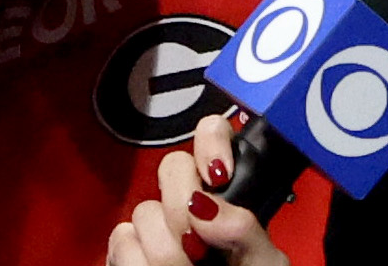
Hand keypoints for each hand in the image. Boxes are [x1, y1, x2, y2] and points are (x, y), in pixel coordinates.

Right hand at [105, 114, 285, 265]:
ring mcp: (154, 227)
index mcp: (224, 196)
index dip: (210, 141)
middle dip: (185, 210)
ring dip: (168, 253)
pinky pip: (122, 242)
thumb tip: (202, 203)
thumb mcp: (265, 264)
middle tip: (201, 248)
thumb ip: (245, 229)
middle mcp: (185, 203)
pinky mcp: (127, 252)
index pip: (211, 134)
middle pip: (171, 168)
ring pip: (144, 212)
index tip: (217, 174)